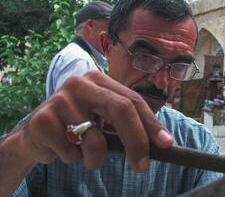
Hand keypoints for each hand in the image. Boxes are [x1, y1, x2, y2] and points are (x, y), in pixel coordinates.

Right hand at [16, 71, 172, 172]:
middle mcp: (80, 84)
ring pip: (95, 140)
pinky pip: (70, 152)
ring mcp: (59, 99)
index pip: (132, 100)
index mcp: (99, 81)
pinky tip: (62, 149)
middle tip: (141, 166)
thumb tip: (162, 144)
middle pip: (120, 109)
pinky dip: (71, 159)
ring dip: (95, 159)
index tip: (165, 144)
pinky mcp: (41, 119)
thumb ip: (126, 125)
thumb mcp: (102, 120)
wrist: (36, 133)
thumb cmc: (77, 126)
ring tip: (83, 154)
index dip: (151, 123)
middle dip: (136, 141)